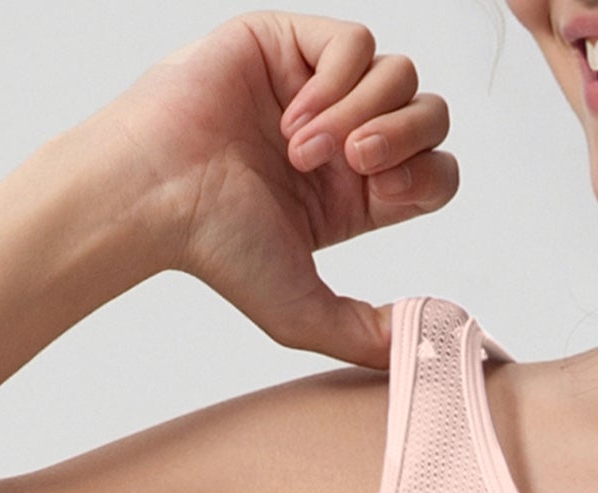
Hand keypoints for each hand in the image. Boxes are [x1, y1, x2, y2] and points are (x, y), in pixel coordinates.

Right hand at [100, 12, 457, 366]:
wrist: (160, 195)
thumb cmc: (218, 246)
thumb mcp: (306, 313)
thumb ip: (368, 336)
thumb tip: (425, 344)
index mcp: (359, 194)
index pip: (437, 170)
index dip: (426, 177)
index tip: (379, 196)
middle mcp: (347, 139)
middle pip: (431, 116)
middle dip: (407, 139)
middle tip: (358, 165)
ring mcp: (321, 87)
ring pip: (400, 75)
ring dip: (362, 113)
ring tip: (305, 148)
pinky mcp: (291, 44)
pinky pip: (356, 44)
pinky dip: (335, 81)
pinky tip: (293, 117)